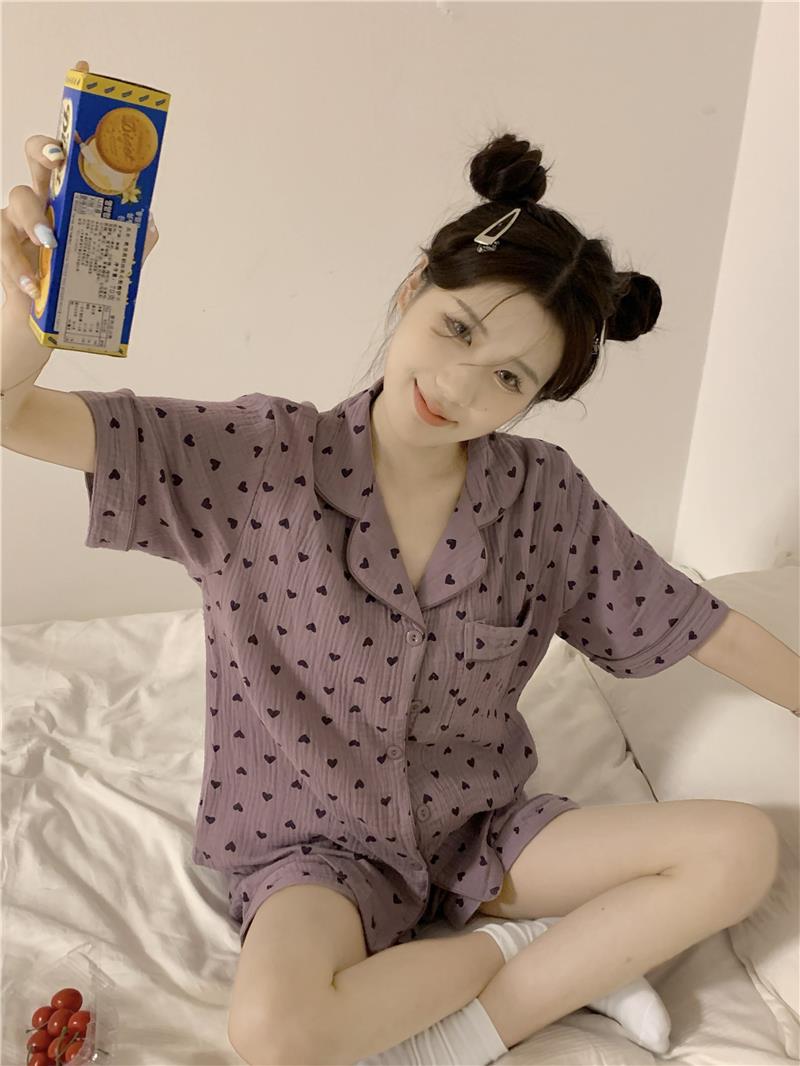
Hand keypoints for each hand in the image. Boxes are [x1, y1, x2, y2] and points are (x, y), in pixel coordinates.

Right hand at [1, 59, 157, 310]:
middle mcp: (45, 195)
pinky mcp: (3, 245)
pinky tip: (32, 282)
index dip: (76, 110)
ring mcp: (21, 218)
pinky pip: (4, 244)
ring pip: (19, 196)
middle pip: (37, 152)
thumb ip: (134, 238)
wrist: (52, 321)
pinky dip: (19, 264)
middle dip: (46, 147)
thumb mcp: (118, 259)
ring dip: (35, 217)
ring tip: (53, 241)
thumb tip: (148, 218)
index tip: (85, 69)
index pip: (74, 144)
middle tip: (61, 157)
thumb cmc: (83, 281)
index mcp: (73, 191)